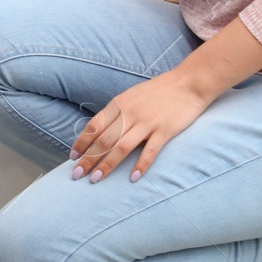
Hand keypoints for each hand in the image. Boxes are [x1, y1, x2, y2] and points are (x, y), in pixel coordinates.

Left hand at [69, 72, 215, 182]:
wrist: (188, 82)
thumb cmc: (158, 91)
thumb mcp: (131, 96)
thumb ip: (116, 113)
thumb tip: (98, 131)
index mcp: (119, 104)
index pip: (94, 126)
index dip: (81, 142)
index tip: (73, 157)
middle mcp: (130, 113)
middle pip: (104, 140)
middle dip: (88, 158)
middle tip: (76, 174)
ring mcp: (147, 122)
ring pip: (122, 147)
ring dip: (107, 165)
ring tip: (95, 179)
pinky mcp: (165, 130)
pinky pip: (150, 151)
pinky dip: (141, 165)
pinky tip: (133, 178)